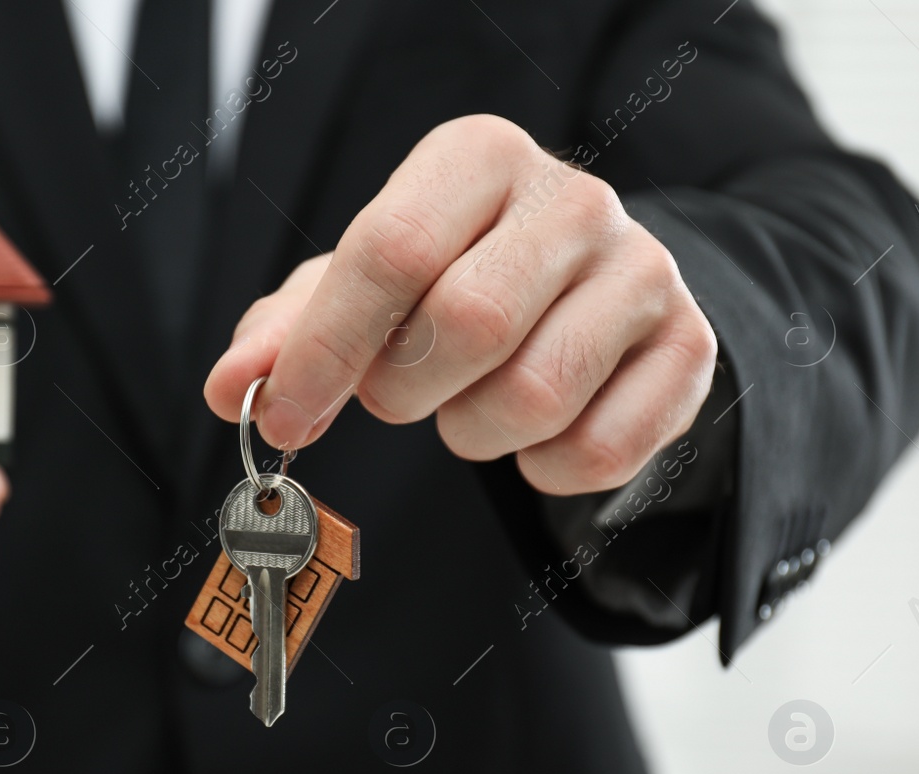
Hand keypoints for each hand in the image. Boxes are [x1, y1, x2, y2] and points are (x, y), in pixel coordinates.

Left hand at [205, 115, 716, 494]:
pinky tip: (532, 434)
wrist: (589, 290)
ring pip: (534, 396)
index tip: (279, 419)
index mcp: (477, 158)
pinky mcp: (688, 349)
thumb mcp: (362, 288)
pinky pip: (598, 451)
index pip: (391, 250)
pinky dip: (542, 470)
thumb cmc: (453, 279)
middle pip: (466, 324)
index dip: (324, 350)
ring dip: (472, 432)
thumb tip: (230, 390)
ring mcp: (643, 272)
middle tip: (397, 394)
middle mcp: (573, 200)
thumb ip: (289, 332)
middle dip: (405, 390)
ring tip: (469, 403)